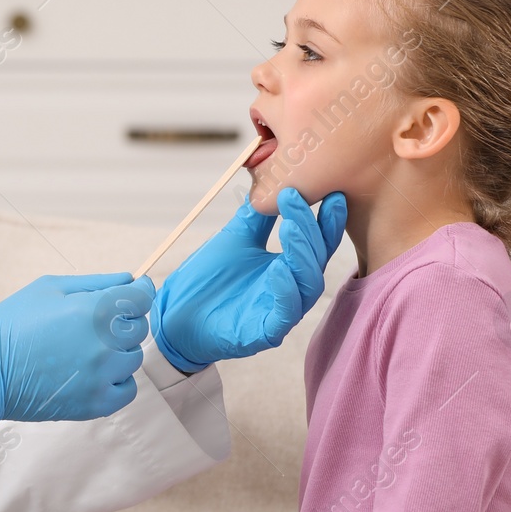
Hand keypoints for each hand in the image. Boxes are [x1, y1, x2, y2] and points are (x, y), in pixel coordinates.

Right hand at [0, 273, 151, 423]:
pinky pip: (127, 388)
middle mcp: (105, 344)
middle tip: (95, 321)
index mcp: (95, 311)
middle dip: (124, 319)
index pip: (142, 298)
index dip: (141, 290)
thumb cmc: (13, 324)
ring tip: (86, 347)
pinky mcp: (95, 404)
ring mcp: (102, 377)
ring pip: (132, 358)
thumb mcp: (50, 288)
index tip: (135, 290)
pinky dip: (116, 379)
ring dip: (118, 350)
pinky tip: (94, 372)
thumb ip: (96, 283)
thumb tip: (129, 279)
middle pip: (139, 327)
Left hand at [151, 188, 347, 372]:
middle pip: (316, 259)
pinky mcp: (266, 332)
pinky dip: (286, 290)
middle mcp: (291, 289)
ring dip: (303, 253)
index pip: (316, 242)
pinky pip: (285, 312)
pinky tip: (277, 269)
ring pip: (308, 284)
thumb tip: (276, 179)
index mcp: (288, 267)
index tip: (333, 193)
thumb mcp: (235, 238)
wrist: (177, 314)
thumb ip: (258, 215)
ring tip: (292, 227)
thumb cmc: (208, 278)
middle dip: (312, 228)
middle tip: (297, 197)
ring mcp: (280, 312)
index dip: (327, 220)